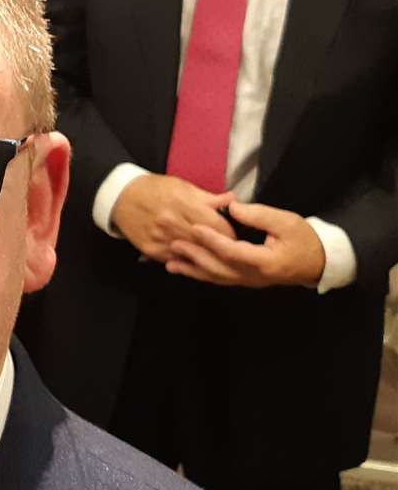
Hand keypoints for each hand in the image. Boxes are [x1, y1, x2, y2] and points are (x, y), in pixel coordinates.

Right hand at [110, 173, 234, 260]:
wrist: (120, 197)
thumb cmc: (154, 189)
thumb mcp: (181, 186)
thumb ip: (208, 197)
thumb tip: (233, 200)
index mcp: (181, 203)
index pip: (216, 225)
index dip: (230, 233)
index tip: (236, 235)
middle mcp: (170, 222)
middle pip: (206, 243)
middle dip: (222, 248)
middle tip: (231, 250)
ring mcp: (160, 238)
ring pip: (193, 255)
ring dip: (207, 257)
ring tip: (217, 256)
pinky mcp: (151, 250)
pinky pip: (177, 261)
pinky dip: (187, 260)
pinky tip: (195, 258)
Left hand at [166, 200, 325, 287]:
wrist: (319, 262)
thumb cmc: (304, 239)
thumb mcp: (286, 222)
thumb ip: (258, 215)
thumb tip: (230, 207)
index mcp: (265, 262)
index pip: (232, 251)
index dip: (212, 240)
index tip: (194, 227)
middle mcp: (254, 276)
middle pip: (219, 268)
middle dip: (194, 256)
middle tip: (173, 244)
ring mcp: (249, 281)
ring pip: (216, 277)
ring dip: (192, 270)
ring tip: (170, 263)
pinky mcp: (246, 281)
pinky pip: (220, 279)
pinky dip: (201, 274)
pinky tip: (185, 270)